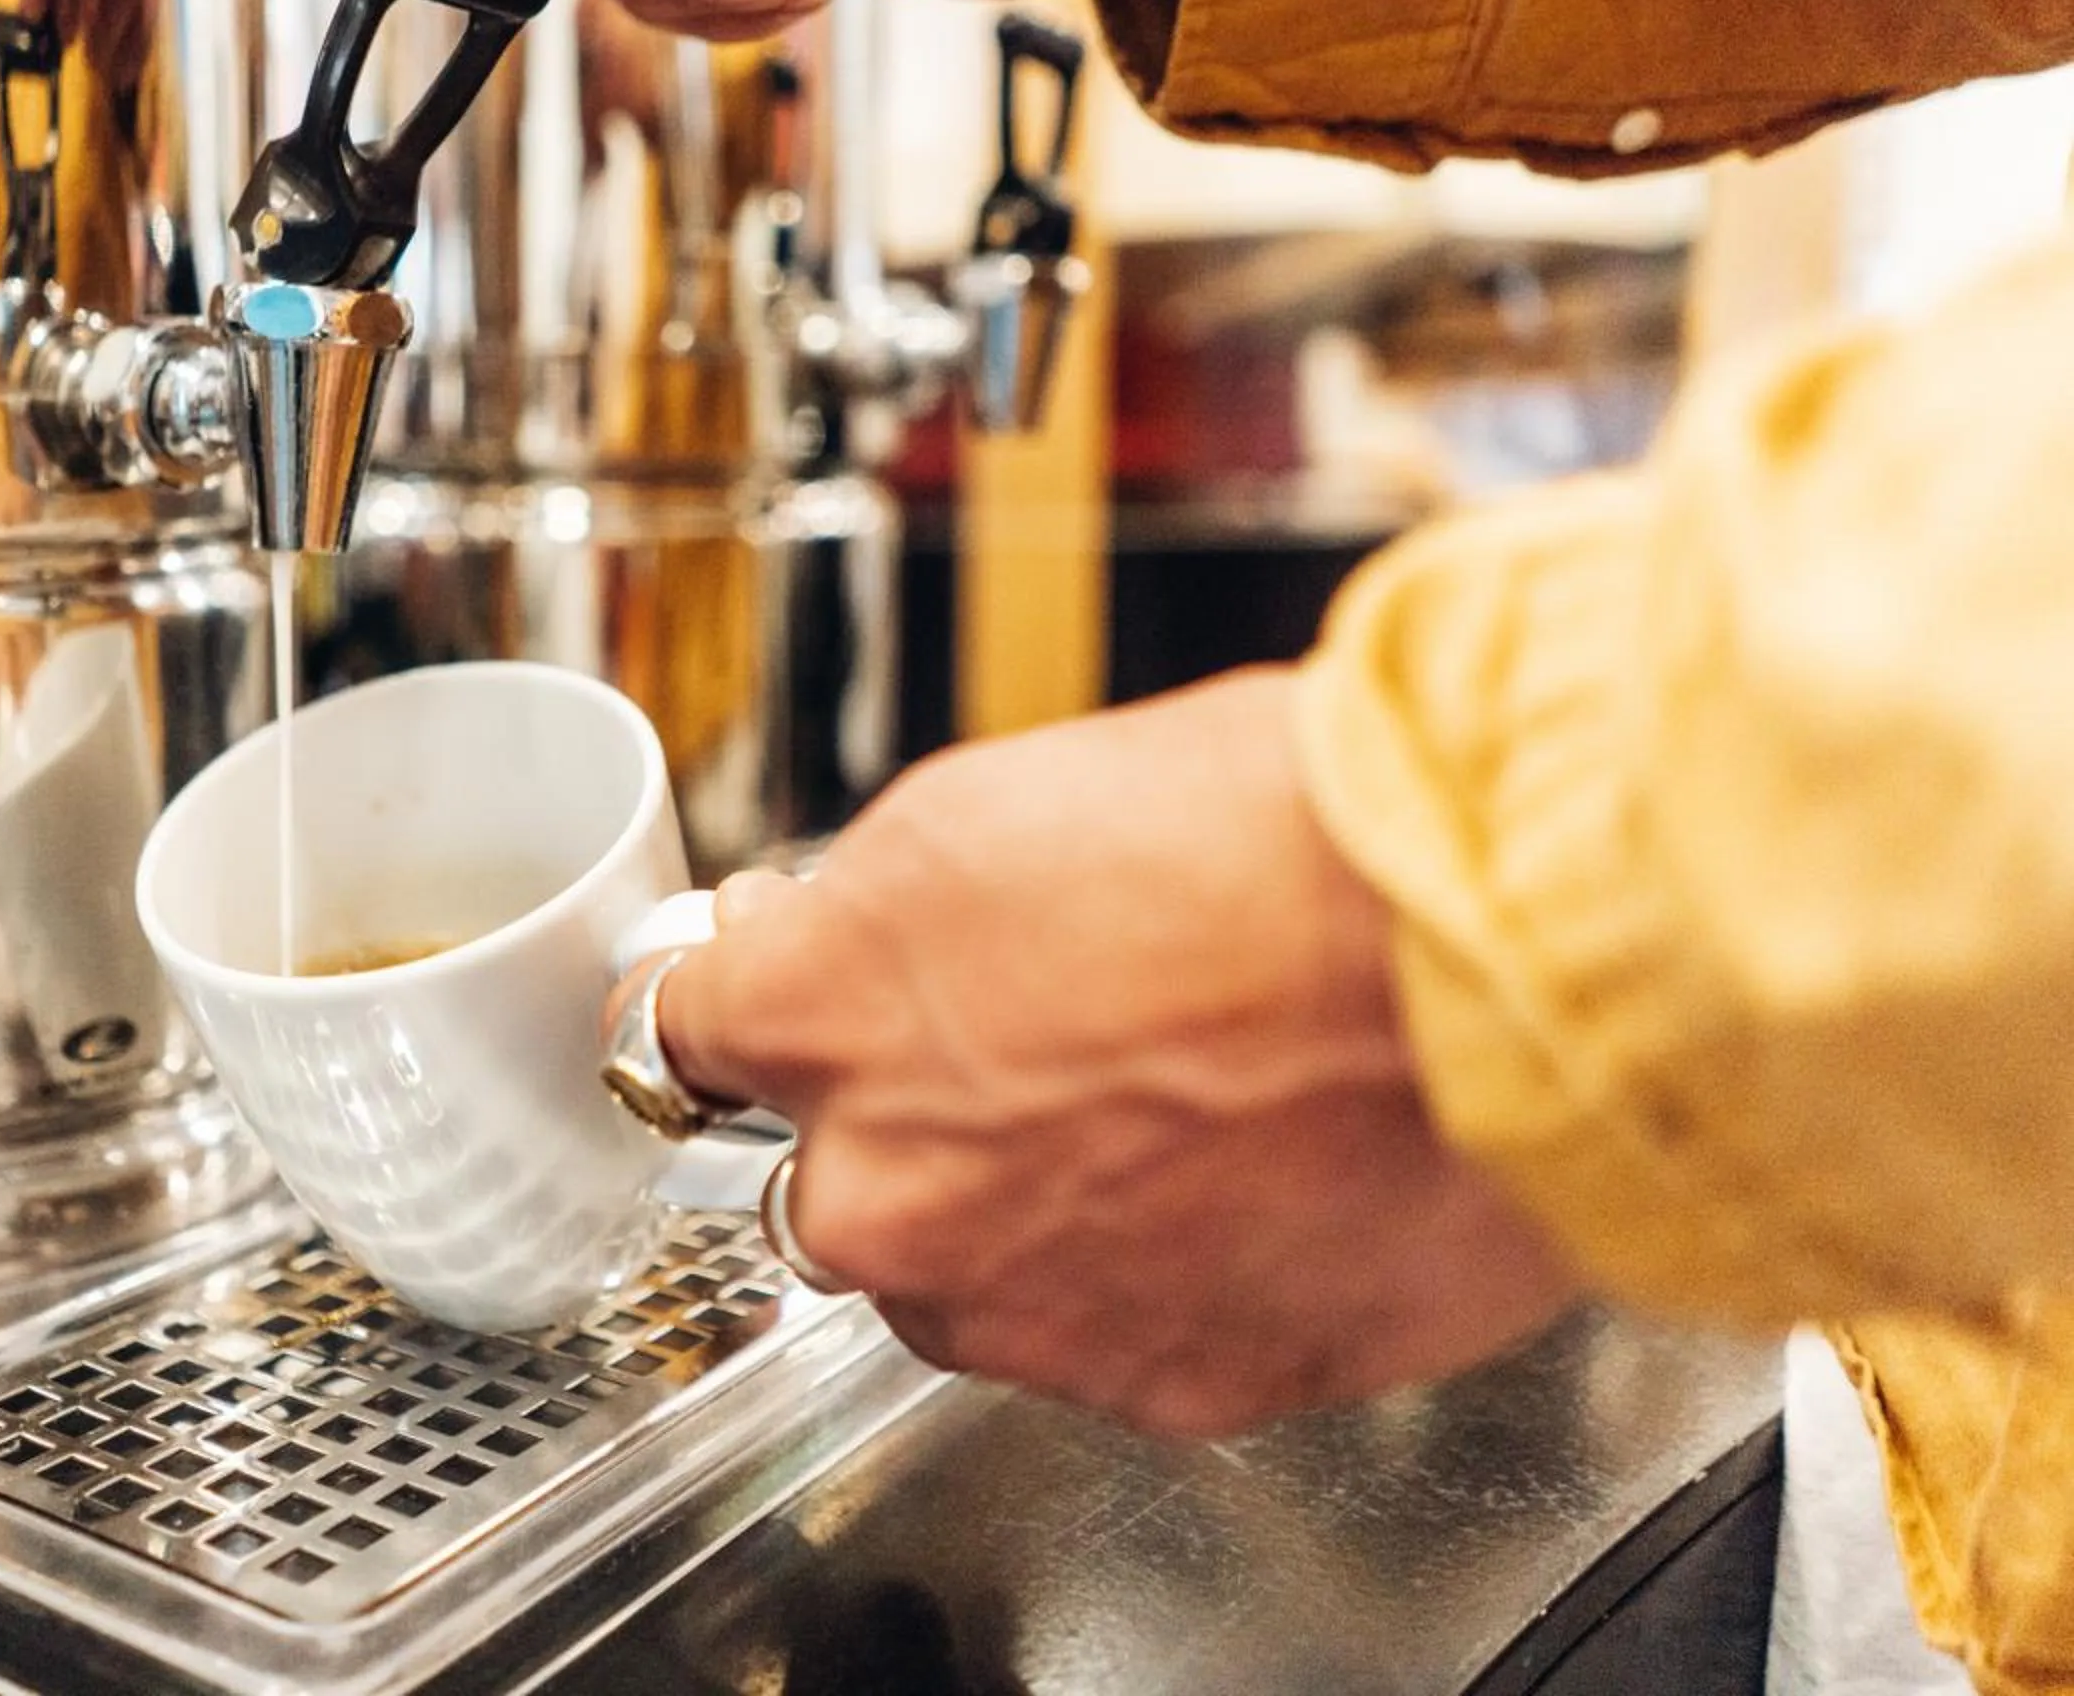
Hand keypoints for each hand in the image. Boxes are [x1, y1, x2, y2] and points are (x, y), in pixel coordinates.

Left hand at [663, 669, 1580, 1435]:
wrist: (1510, 952)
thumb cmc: (1294, 836)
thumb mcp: (1013, 801)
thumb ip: (881, 911)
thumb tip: (829, 940)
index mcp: (827, 1008)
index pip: (680, 1034)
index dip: (752, 1007)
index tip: (770, 1007)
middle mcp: (892, 1185)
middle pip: (827, 1181)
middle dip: (906, 1127)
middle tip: (1049, 1050)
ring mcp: (1020, 1307)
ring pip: (964, 1278)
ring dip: (1030, 1216)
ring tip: (1187, 1110)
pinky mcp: (1159, 1388)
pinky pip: (1107, 1338)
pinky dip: (1157, 1279)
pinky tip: (1251, 1179)